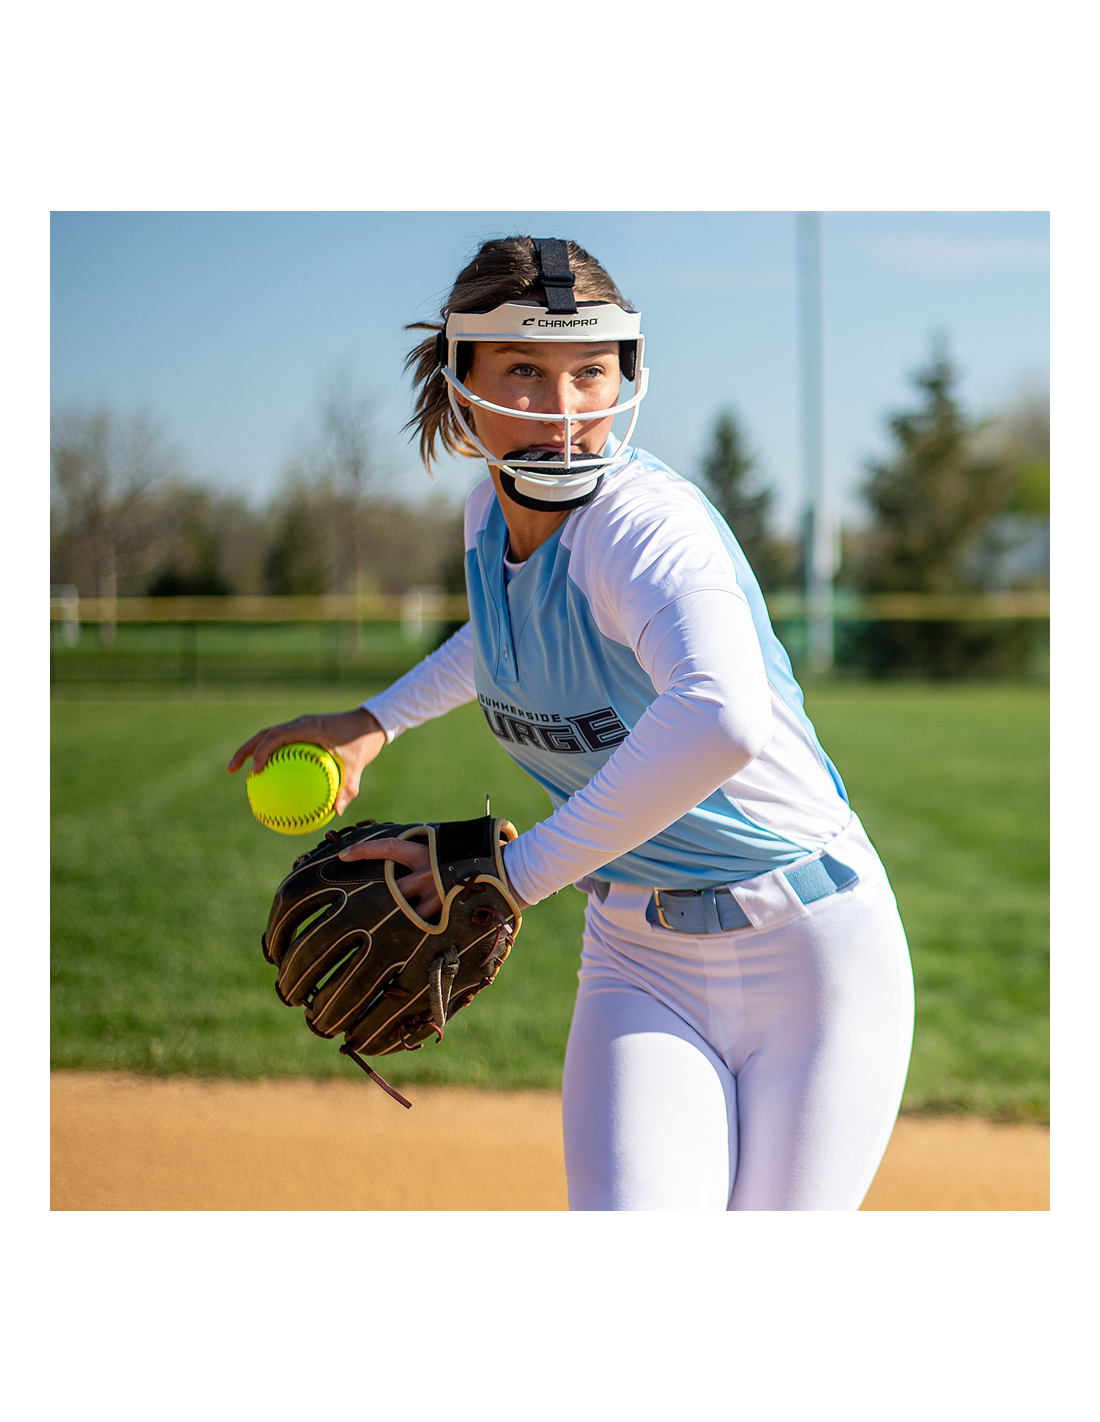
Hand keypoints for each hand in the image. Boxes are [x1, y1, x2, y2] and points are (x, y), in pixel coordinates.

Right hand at [226, 707, 386, 816]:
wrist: (372, 722)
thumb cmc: (364, 742)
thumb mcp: (357, 766)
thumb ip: (348, 788)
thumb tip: (336, 813)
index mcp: (309, 728)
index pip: (277, 736)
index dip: (262, 751)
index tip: (254, 771)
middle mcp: (301, 724)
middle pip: (264, 734)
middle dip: (245, 750)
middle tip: (231, 769)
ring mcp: (300, 725)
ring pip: (269, 736)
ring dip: (253, 750)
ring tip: (240, 772)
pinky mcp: (304, 730)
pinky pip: (282, 742)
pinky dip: (271, 755)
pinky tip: (267, 776)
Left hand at [337, 836, 530, 923]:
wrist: (515, 867)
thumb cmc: (486, 853)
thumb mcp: (455, 847)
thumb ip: (434, 855)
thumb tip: (419, 860)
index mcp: (426, 852)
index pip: (388, 848)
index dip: (364, 852)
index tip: (342, 856)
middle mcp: (426, 874)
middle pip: (391, 888)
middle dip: (375, 899)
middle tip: (351, 912)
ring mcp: (437, 896)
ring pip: (408, 914)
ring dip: (401, 924)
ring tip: (382, 940)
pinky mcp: (449, 914)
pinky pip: (430, 929)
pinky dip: (425, 938)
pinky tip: (416, 955)